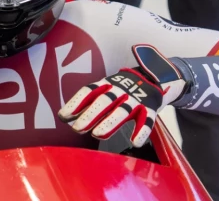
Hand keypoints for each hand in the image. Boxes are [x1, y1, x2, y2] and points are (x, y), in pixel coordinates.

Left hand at [58, 45, 187, 147]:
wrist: (155, 78)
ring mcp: (136, 99)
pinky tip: (134, 141)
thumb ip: (89, 102)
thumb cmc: (122, 89)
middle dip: (90, 114)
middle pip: (104, 101)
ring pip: (122, 111)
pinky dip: (142, 131)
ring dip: (110, 123)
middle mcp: (120, 90)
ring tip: (97, 134)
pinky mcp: (151, 108)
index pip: (89, 91)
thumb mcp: (105, 89)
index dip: (76, 103)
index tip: (63, 116)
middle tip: (77, 128)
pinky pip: (147, 120)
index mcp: (106, 84)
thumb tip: (65, 116)